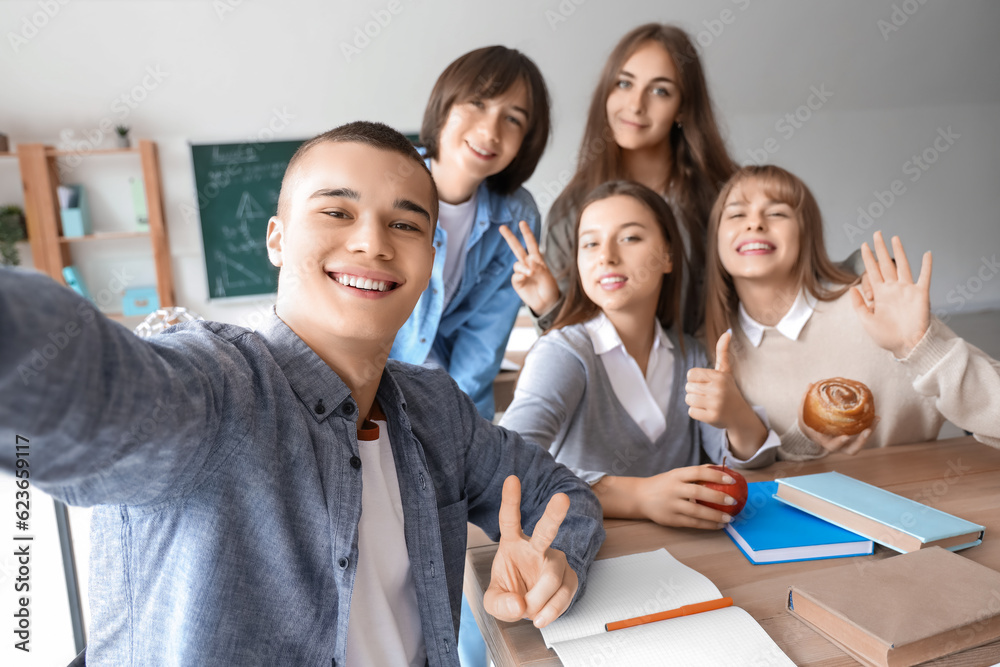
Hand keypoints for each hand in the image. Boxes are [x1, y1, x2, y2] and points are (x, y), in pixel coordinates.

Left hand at [484, 476, 577, 628]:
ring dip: (539, 600)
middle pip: (546, 531)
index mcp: (513, 543)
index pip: (509, 519)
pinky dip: (551, 611)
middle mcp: (536, 547)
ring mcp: (555, 560)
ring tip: (530, 613)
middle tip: (562, 498)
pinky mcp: (570, 577)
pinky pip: (564, 594)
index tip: (511, 479)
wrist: (529, 606)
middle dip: (554, 514)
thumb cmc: (511, 593)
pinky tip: (541, 616)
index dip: (510, 500)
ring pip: (552, 577)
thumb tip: (519, 604)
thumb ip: (499, 603)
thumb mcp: (494, 601)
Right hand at [499, 221, 560, 315]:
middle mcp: (528, 264)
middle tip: (501, 227)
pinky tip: (525, 280)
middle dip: (509, 237)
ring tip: (530, 274)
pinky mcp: (517, 282)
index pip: (531, 243)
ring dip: (523, 267)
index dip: (526, 233)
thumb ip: (538, 267)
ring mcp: (521, 273)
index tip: (521, 223)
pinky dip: (520, 277)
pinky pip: (515, 276)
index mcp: (537, 259)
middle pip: (517, 248)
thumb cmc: (550, 288)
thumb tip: (528, 262)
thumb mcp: (547, 276)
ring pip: (517, 264)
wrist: (547, 303)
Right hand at [635, 465, 738, 529]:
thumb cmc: (663, 484)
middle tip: (733, 501)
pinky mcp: (671, 519)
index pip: (698, 472)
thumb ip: (696, 472)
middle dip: (718, 497)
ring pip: (696, 511)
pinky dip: (707, 525)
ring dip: (715, 515)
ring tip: (729, 518)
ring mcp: (671, 505)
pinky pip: (692, 523)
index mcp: (676, 475)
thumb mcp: (676, 474)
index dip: (716, 475)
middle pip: (698, 492)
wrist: (639, 497)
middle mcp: (673, 489)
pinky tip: (718, 525)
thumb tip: (722, 469)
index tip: (731, 479)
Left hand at [686, 332, 765, 456]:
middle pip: (688, 387)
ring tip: (708, 403)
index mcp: (719, 376)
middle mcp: (718, 389)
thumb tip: (727, 332)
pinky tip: (708, 412)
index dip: (695, 379)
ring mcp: (715, 404)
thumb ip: (723, 352)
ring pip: (688, 399)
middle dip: (695, 391)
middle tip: (708, 395)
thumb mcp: (725, 371)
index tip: (706, 383)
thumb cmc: (728, 390)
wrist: (739, 415)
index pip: (690, 374)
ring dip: (695, 402)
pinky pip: (691, 412)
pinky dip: (697, 413)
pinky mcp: (712, 417)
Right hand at [797, 383, 879, 454]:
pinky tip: (876, 417)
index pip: (832, 445)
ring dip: (869, 434)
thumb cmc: (807, 423)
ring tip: (875, 420)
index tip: (845, 436)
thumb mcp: (803, 413)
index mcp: (824, 441)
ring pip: (860, 444)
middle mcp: (837, 445)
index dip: (839, 442)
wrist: (811, 432)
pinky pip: (862, 436)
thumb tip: (810, 384)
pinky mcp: (852, 438)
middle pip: (851, 450)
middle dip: (861, 442)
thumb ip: (805, 401)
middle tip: (867, 430)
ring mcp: (845, 443)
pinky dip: (870, 427)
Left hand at [851, 231, 931, 358]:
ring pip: (903, 265)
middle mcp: (893, 289)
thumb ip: (859, 305)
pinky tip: (927, 254)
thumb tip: (851, 288)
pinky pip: (924, 277)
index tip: (863, 245)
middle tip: (876, 233)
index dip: (867, 259)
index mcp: (880, 294)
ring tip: (894, 237)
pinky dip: (926, 265)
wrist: (906, 346)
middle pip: (886, 264)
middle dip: (880, 249)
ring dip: (899, 251)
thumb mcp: (867, 321)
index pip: (872, 272)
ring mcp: (907, 290)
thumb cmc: (886, 336)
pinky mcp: (921, 294)